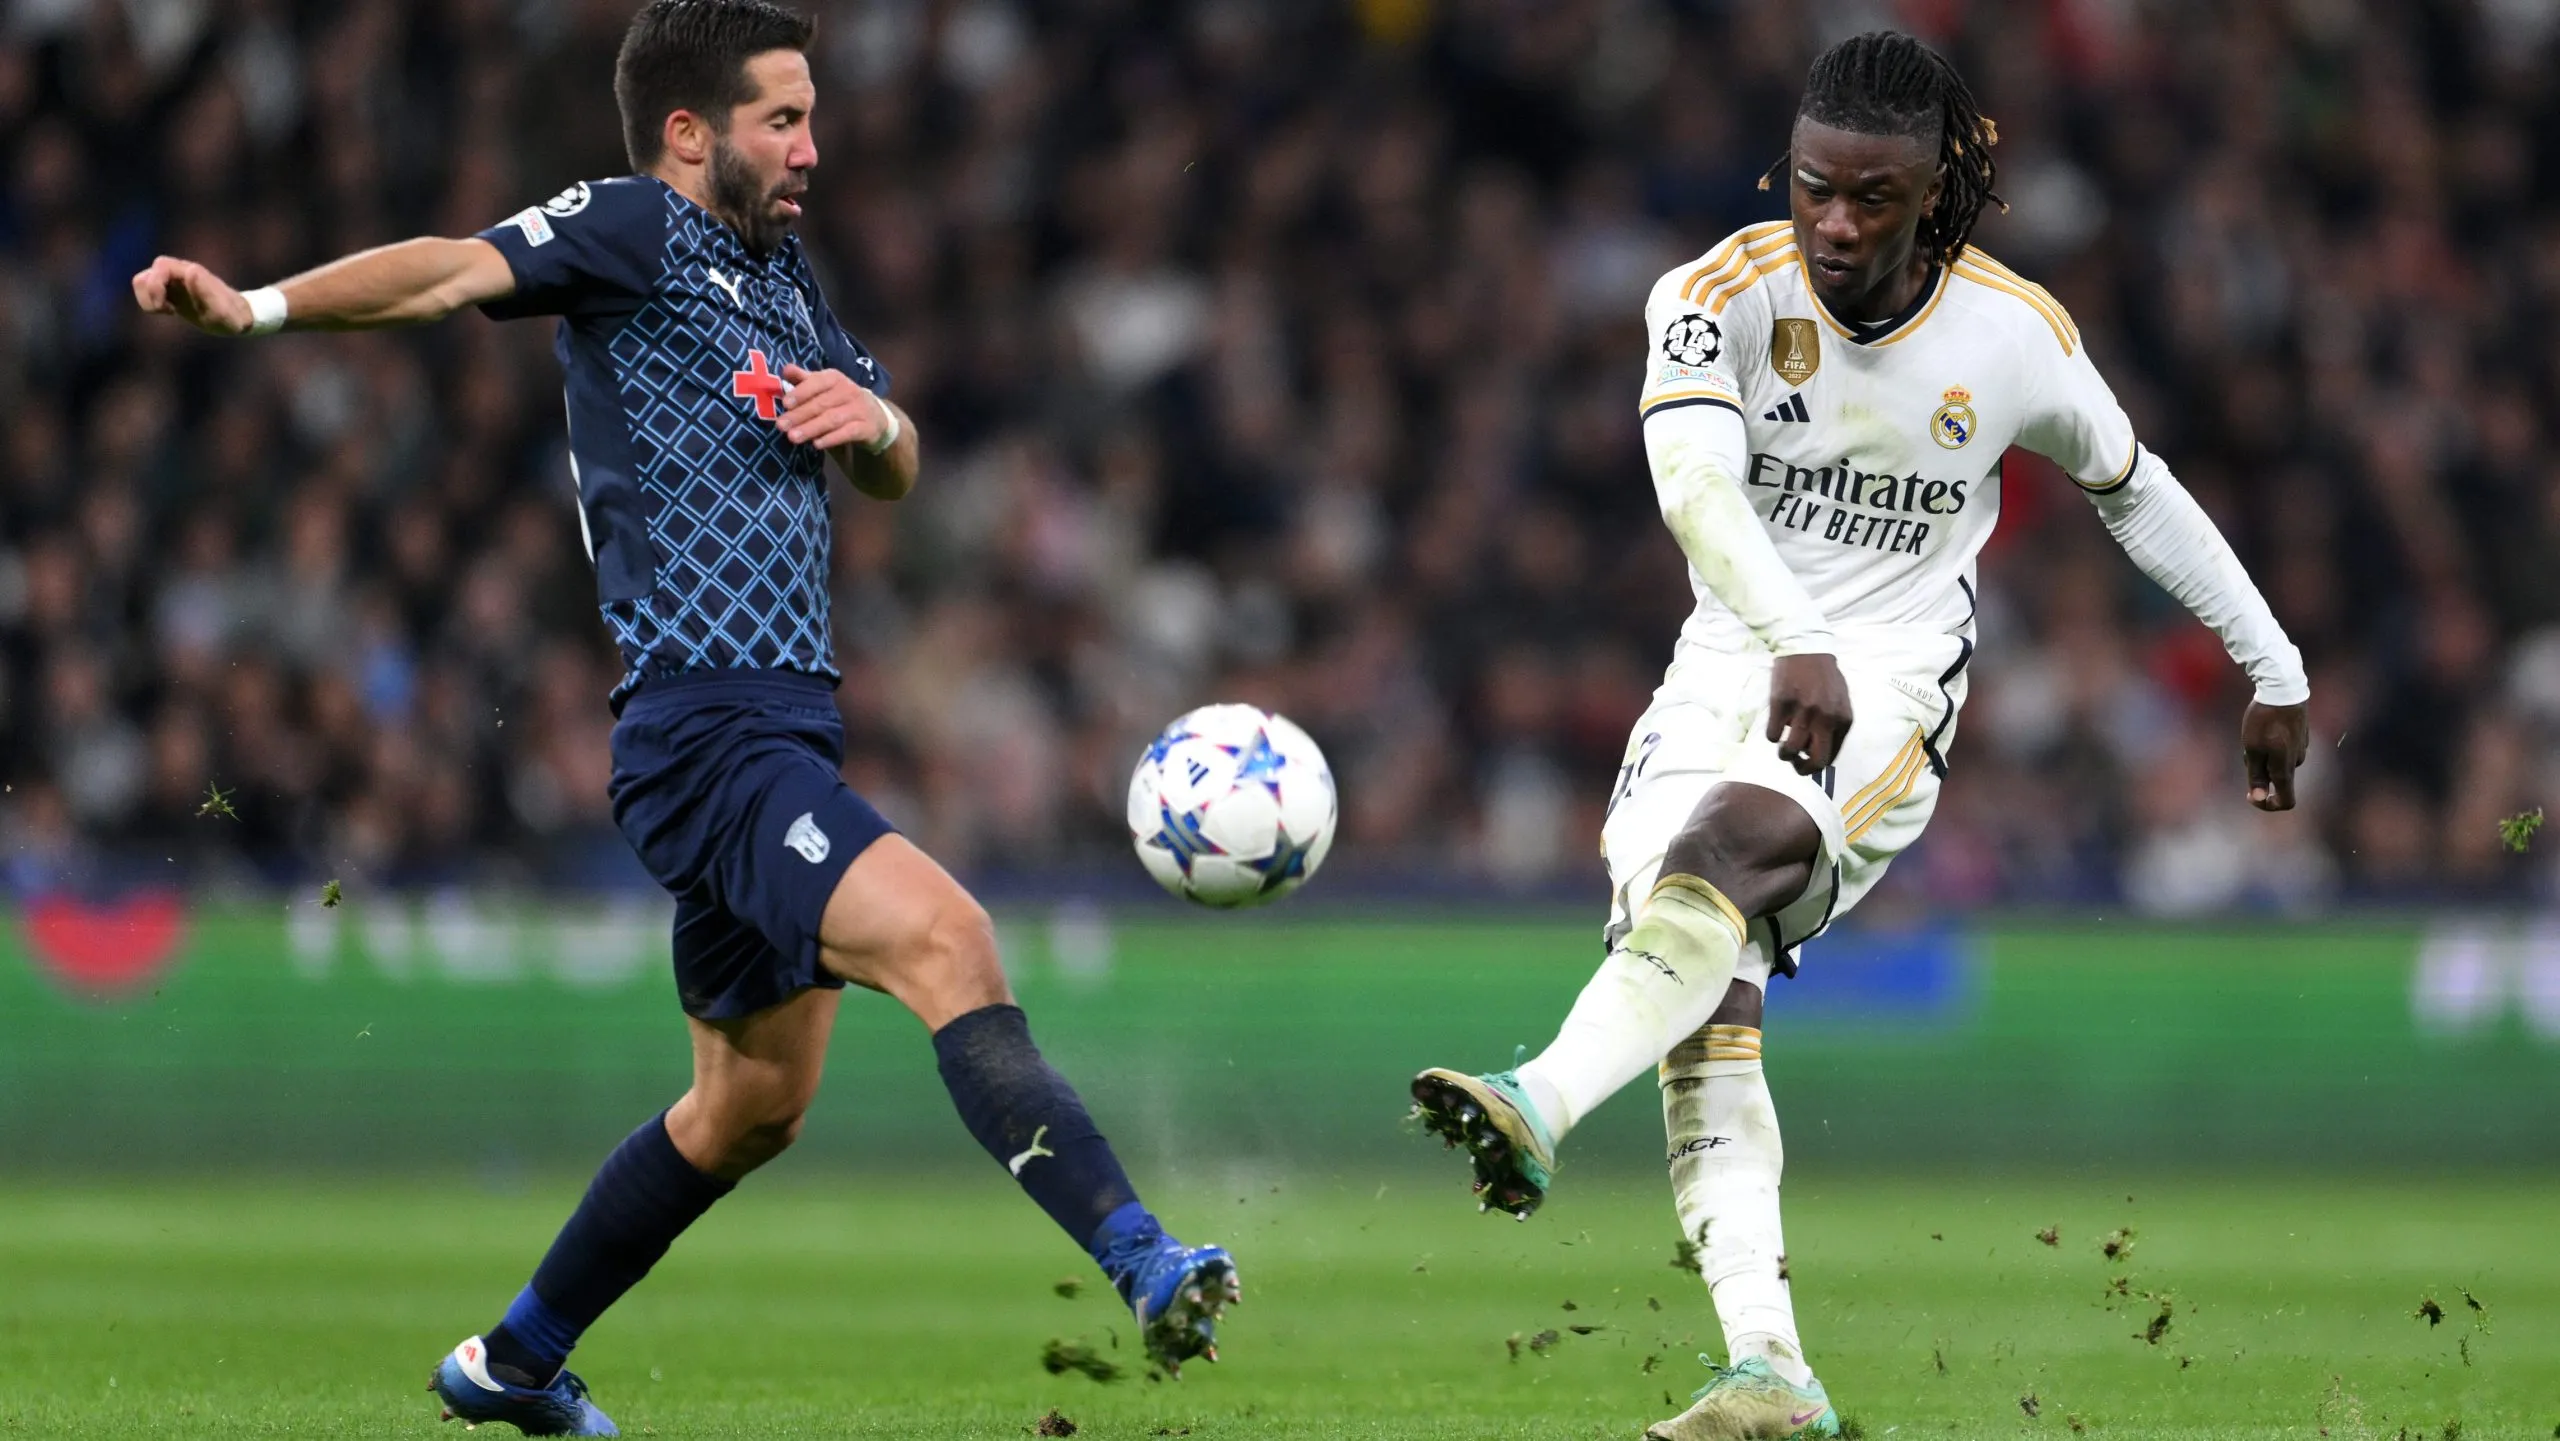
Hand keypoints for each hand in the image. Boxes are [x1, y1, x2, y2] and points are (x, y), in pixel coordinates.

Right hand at [132, 256, 252, 335]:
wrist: (238, 319)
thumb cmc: (232, 318)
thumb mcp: (223, 312)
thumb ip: (207, 292)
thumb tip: (190, 270)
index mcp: (192, 272)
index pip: (161, 266)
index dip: (156, 286)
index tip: (170, 310)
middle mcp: (179, 273)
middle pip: (146, 275)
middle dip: (150, 295)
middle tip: (168, 311)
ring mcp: (173, 281)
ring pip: (142, 281)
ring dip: (148, 299)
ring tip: (167, 311)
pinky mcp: (170, 291)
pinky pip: (148, 290)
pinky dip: (151, 302)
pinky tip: (169, 311)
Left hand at [778, 364, 889, 449]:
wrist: (874, 415)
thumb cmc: (839, 399)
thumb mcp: (823, 387)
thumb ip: (804, 380)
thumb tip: (785, 369)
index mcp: (835, 378)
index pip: (818, 382)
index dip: (801, 392)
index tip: (785, 403)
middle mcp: (848, 391)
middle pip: (821, 403)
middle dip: (800, 415)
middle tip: (781, 426)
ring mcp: (859, 409)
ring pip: (832, 419)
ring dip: (811, 428)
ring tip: (793, 437)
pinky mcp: (866, 427)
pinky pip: (847, 433)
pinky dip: (831, 439)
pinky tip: (816, 444)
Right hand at [1766, 653, 1852, 775]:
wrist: (1806, 649)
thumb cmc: (1824, 676)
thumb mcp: (1840, 702)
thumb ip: (1834, 725)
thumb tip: (1818, 750)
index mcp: (1842, 719)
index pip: (1831, 757)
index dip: (1817, 765)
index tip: (1807, 761)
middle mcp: (1825, 718)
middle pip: (1815, 761)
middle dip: (1802, 769)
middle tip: (1795, 765)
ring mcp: (1802, 712)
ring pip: (1789, 751)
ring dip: (1784, 754)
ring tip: (1782, 746)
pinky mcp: (1781, 704)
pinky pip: (1773, 734)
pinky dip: (1772, 735)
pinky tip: (1776, 724)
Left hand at [2241, 699, 2308, 810]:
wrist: (2283, 690)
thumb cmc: (2264, 721)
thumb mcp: (2252, 750)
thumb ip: (2256, 776)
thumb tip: (2259, 799)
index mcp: (2285, 768)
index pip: (2286, 801)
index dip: (2269, 805)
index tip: (2250, 796)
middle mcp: (2296, 761)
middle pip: (2276, 778)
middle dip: (2258, 770)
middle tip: (2247, 750)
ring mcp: (2301, 748)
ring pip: (2277, 762)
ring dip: (2262, 756)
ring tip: (2253, 735)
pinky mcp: (2300, 736)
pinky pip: (2282, 749)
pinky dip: (2269, 745)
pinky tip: (2263, 727)